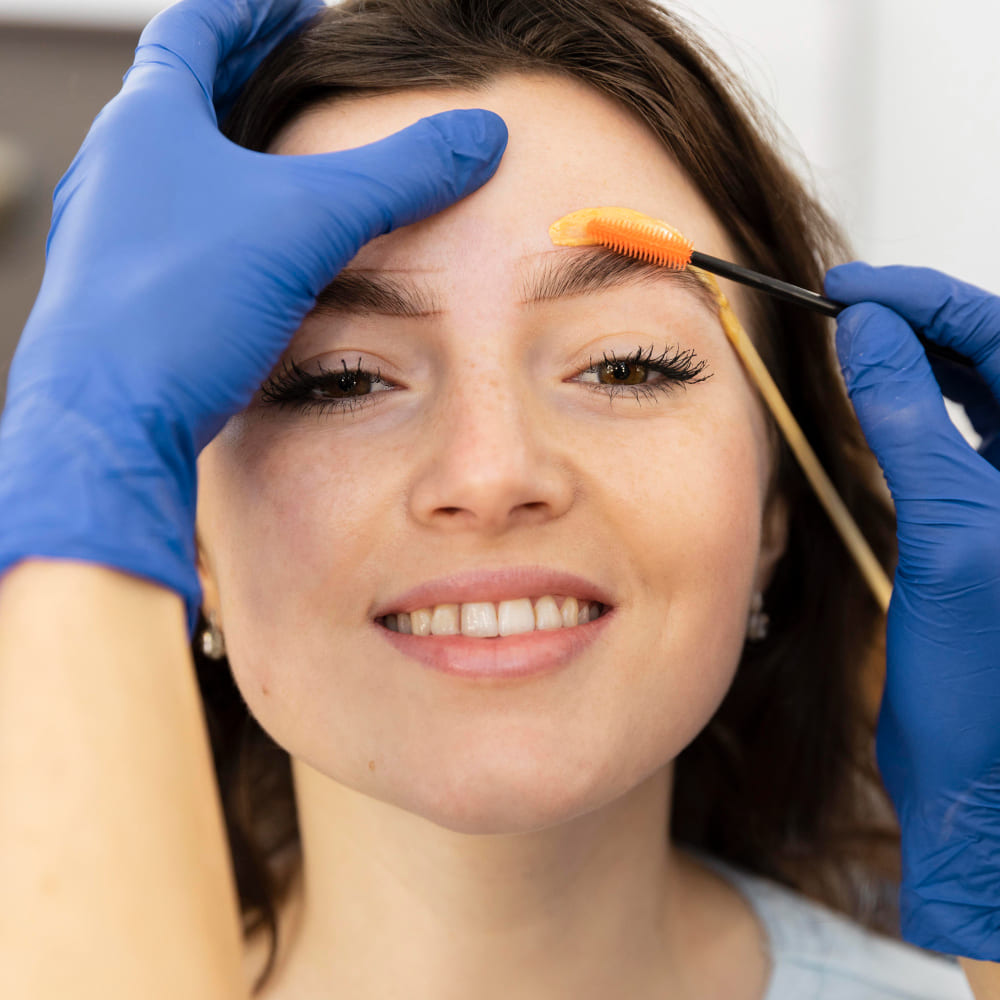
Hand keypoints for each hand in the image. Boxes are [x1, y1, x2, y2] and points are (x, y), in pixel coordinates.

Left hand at [0, 0, 506, 634]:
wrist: (110, 417)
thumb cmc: (183, 305)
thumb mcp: (309, 224)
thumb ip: (399, 174)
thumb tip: (481, 134)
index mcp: (149, 122)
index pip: (196, 28)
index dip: (255, 9)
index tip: (303, 9)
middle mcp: (116, 168)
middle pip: (182, 94)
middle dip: (246, 78)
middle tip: (299, 76)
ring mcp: (108, 232)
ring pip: (175, 170)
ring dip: (230, 157)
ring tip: (284, 168)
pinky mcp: (119, 292)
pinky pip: (175, 232)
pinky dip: (220, 223)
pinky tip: (256, 256)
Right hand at [825, 262, 999, 958]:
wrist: (982, 781)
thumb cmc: (977, 688)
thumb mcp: (948, 537)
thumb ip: (913, 423)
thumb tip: (868, 332)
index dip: (932, 301)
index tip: (854, 288)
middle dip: (925, 321)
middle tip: (846, 306)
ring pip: (985, 392)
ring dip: (921, 359)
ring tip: (855, 339)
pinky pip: (965, 437)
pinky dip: (919, 406)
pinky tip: (881, 397)